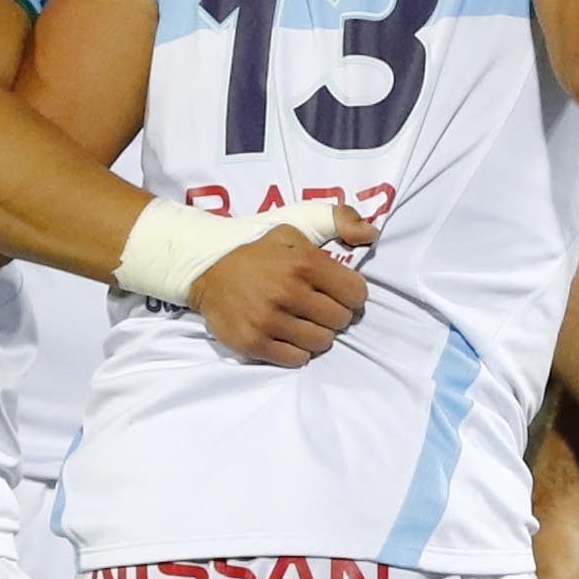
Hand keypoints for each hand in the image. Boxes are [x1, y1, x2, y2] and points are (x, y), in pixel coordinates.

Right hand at [195, 204, 372, 364]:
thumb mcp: (298, 222)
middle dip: (335, 315)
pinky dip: (297, 350)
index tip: (340, 293)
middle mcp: (287, 292)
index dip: (352, 294)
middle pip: (340, 321)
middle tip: (319, 308)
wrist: (207, 269)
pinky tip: (288, 335)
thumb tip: (370, 233)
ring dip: (317, 334)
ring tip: (303, 321)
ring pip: (321, 343)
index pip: (355, 293)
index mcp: (303, 263)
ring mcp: (269, 320)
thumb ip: (339, 219)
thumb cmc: (260, 248)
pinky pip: (296, 359)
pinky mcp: (253, 342)